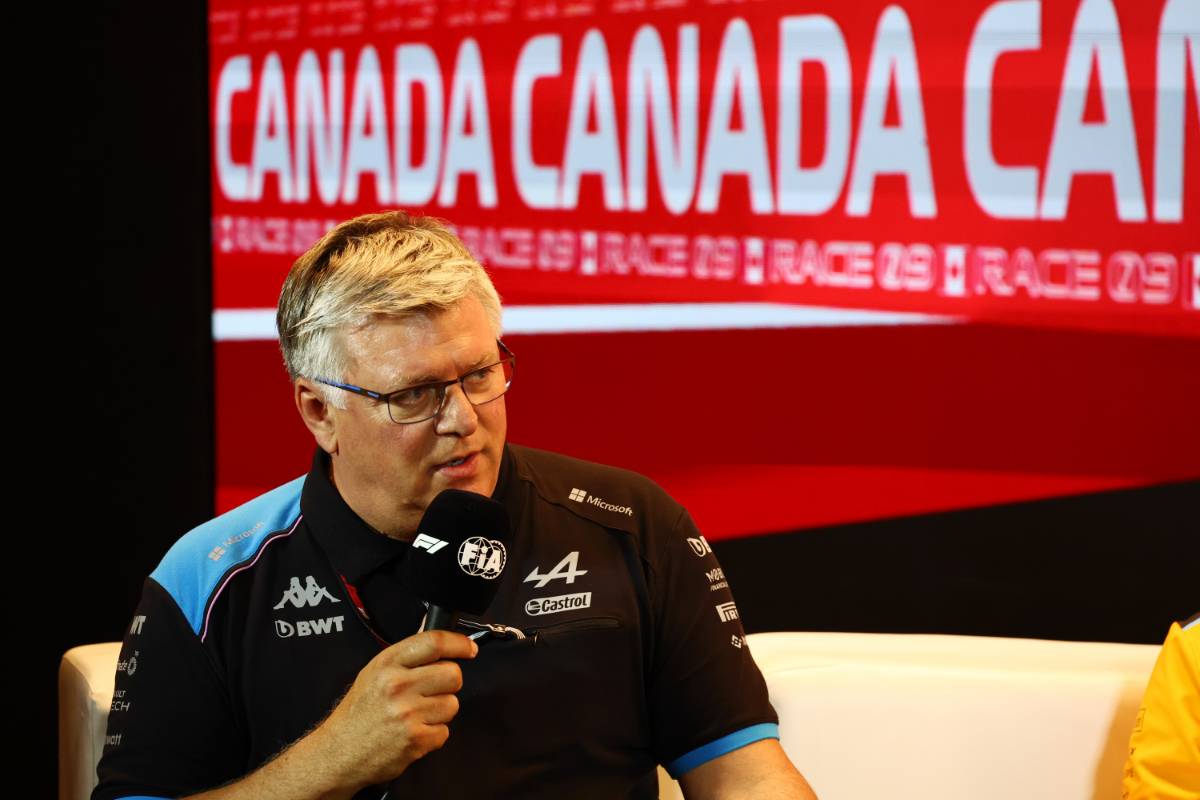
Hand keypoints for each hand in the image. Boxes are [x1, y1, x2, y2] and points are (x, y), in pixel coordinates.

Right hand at [314, 629, 478, 790]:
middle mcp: (397, 686)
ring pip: (452, 704)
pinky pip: (444, 731)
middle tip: (433, 690)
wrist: (338, 753)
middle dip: (449, 682)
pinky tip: (414, 732)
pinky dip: (433, 735)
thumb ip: (405, 658)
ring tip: (417, 715)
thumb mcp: (373, 674)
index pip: (434, 643)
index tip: (468, 648)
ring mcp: (408, 713)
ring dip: (440, 711)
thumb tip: (437, 644)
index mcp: (387, 664)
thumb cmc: (357, 715)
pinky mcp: (416, 739)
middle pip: (452, 673)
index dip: (458, 643)